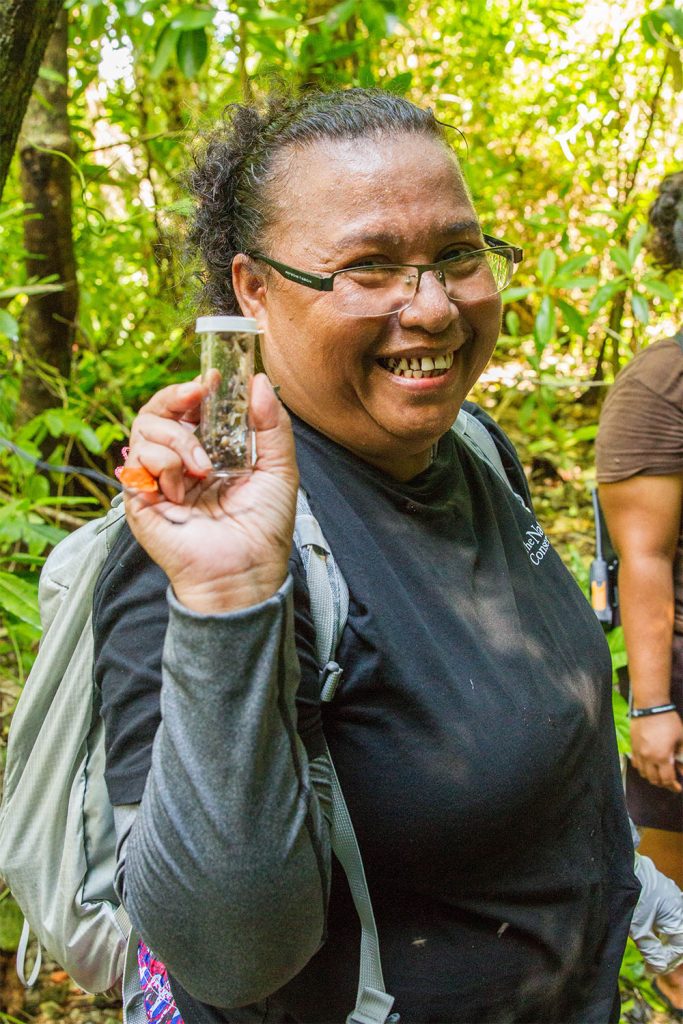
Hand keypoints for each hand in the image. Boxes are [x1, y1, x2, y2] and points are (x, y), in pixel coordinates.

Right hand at [123, 373, 298, 613]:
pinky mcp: (140, 499)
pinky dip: (164, 465)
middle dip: (176, 395)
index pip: (189, 409)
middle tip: (198, 393)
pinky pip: (138, 460)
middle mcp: (180, 463)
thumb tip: (258, 382)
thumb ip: (272, 426)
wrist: (246, 572)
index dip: (196, 389)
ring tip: (203, 466)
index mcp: (209, 453)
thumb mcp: (279, 469)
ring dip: (178, 439)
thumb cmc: (263, 529)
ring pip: (145, 428)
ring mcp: (158, 480)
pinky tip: (184, 488)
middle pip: (158, 410)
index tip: (215, 378)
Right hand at [631, 713, 682, 793]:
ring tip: (659, 775)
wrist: (650, 707)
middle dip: (664, 784)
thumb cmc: (668, 721)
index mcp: (662, 757)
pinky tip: (648, 766)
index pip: (667, 779)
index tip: (678, 788)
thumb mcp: (681, 739)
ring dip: (652, 777)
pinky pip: (636, 764)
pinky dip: (642, 769)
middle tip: (671, 782)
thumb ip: (682, 756)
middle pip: (654, 779)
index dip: (674, 786)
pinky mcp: (632, 746)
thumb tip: (682, 769)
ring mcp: (638, 753)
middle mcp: (648, 758)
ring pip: (643, 774)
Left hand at [631, 853, 682, 973]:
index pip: (679, 947)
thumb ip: (651, 950)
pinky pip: (665, 910)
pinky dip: (658, 923)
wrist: (618, 866)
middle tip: (653, 963)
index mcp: (677, 914)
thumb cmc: (630, 897)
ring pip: (671, 921)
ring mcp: (669, 892)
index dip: (667, 961)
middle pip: (677, 934)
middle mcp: (677, 902)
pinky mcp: (658, 885)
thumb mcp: (638, 929)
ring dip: (662, 937)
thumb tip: (658, 968)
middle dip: (666, 951)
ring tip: (650, 949)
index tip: (652, 970)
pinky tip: (649, 929)